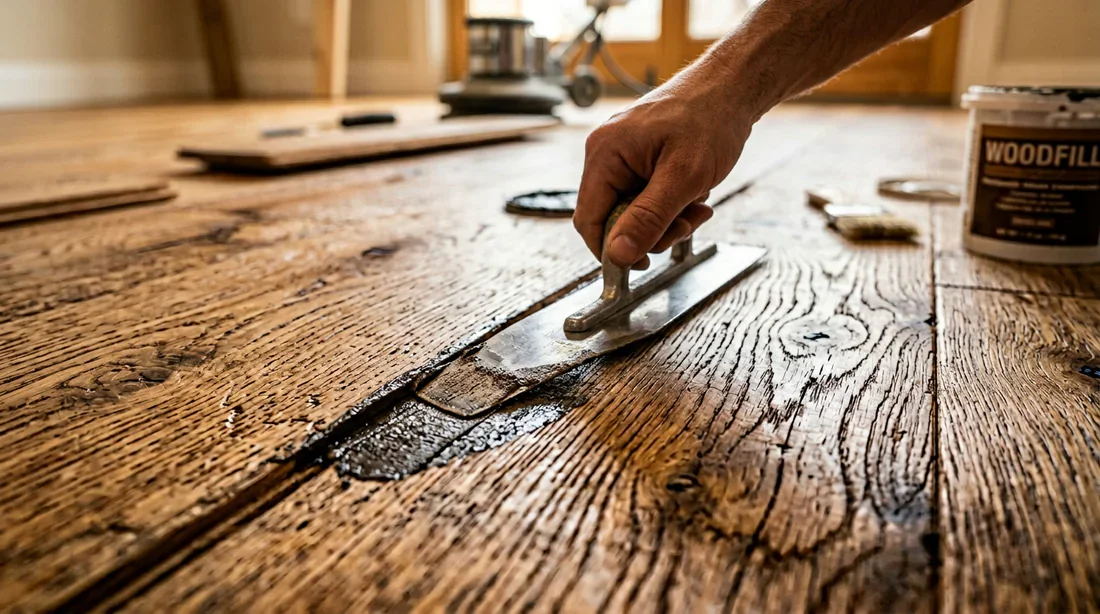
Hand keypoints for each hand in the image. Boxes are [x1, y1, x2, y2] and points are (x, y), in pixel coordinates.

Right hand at [574, 66, 753, 268]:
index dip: (611, 248)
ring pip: (633, 211)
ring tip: (698, 204)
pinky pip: (645, 196)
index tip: (642, 264)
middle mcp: (606, 154)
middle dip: (652, 230)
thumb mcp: (683, 178)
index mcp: (604, 154)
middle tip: (688, 223)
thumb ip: (648, 219)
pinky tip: (695, 193)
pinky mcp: (639, 158)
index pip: (588, 220)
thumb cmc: (710, 119)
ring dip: (667, 218)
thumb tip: (617, 255)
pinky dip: (671, 203)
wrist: (733, 86)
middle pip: (613, 218)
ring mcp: (622, 155)